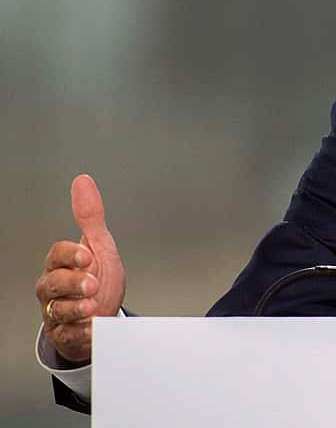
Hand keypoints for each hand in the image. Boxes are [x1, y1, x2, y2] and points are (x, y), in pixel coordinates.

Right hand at [34, 175, 126, 363]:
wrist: (102, 316)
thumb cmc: (98, 278)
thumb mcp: (99, 246)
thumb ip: (90, 216)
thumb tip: (83, 182)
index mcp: (62, 263)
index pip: (57, 254)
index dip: (71, 255)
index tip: (88, 256)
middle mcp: (54, 287)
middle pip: (53, 283)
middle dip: (72, 283)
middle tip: (92, 284)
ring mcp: (57, 311)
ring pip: (57, 309)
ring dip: (75, 309)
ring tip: (91, 308)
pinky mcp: (65, 333)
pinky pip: (67, 334)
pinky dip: (80, 331)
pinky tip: (91, 327)